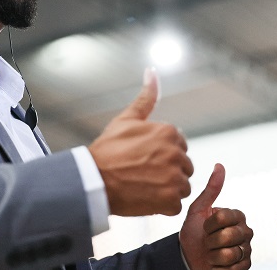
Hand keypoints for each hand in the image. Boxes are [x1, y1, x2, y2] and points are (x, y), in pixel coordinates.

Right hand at [88, 68, 193, 215]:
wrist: (93, 180)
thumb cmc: (107, 151)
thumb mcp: (126, 119)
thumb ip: (146, 97)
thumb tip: (152, 71)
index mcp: (169, 132)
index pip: (179, 146)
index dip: (162, 154)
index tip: (144, 159)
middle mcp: (176, 153)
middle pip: (183, 167)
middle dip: (167, 172)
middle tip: (143, 174)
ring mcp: (174, 178)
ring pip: (182, 186)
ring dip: (167, 189)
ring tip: (144, 186)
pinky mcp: (170, 200)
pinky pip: (175, 205)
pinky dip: (163, 206)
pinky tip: (145, 198)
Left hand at [179, 164, 252, 269]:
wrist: (188, 259)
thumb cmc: (193, 234)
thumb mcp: (198, 210)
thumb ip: (211, 189)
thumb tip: (219, 165)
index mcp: (236, 216)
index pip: (223, 217)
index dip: (208, 224)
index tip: (204, 227)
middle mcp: (245, 232)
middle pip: (228, 235)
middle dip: (210, 241)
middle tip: (207, 242)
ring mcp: (246, 250)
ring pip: (230, 253)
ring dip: (213, 256)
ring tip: (211, 254)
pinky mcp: (245, 267)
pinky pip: (232, 268)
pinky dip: (218, 268)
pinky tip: (216, 265)